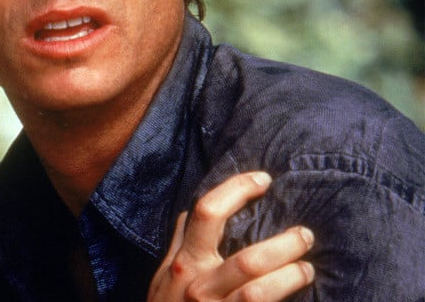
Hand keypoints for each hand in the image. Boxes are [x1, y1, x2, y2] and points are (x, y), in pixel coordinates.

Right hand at [148, 171, 314, 301]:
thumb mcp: (163, 277)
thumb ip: (180, 245)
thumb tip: (193, 212)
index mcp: (184, 265)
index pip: (208, 212)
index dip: (238, 189)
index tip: (263, 180)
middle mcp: (200, 288)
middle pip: (249, 260)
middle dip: (285, 246)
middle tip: (305, 235)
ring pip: (261, 292)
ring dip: (291, 277)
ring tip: (307, 268)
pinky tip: (301, 298)